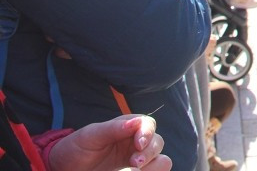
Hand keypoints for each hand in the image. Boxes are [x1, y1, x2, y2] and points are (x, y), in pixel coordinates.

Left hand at [49, 115, 170, 170]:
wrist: (63, 169)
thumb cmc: (76, 148)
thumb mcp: (91, 135)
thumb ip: (113, 128)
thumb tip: (136, 122)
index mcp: (129, 128)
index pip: (149, 125)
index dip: (147, 133)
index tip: (139, 144)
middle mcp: (137, 144)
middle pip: (158, 143)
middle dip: (149, 153)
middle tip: (134, 163)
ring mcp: (137, 162)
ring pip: (162, 162)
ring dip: (153, 167)